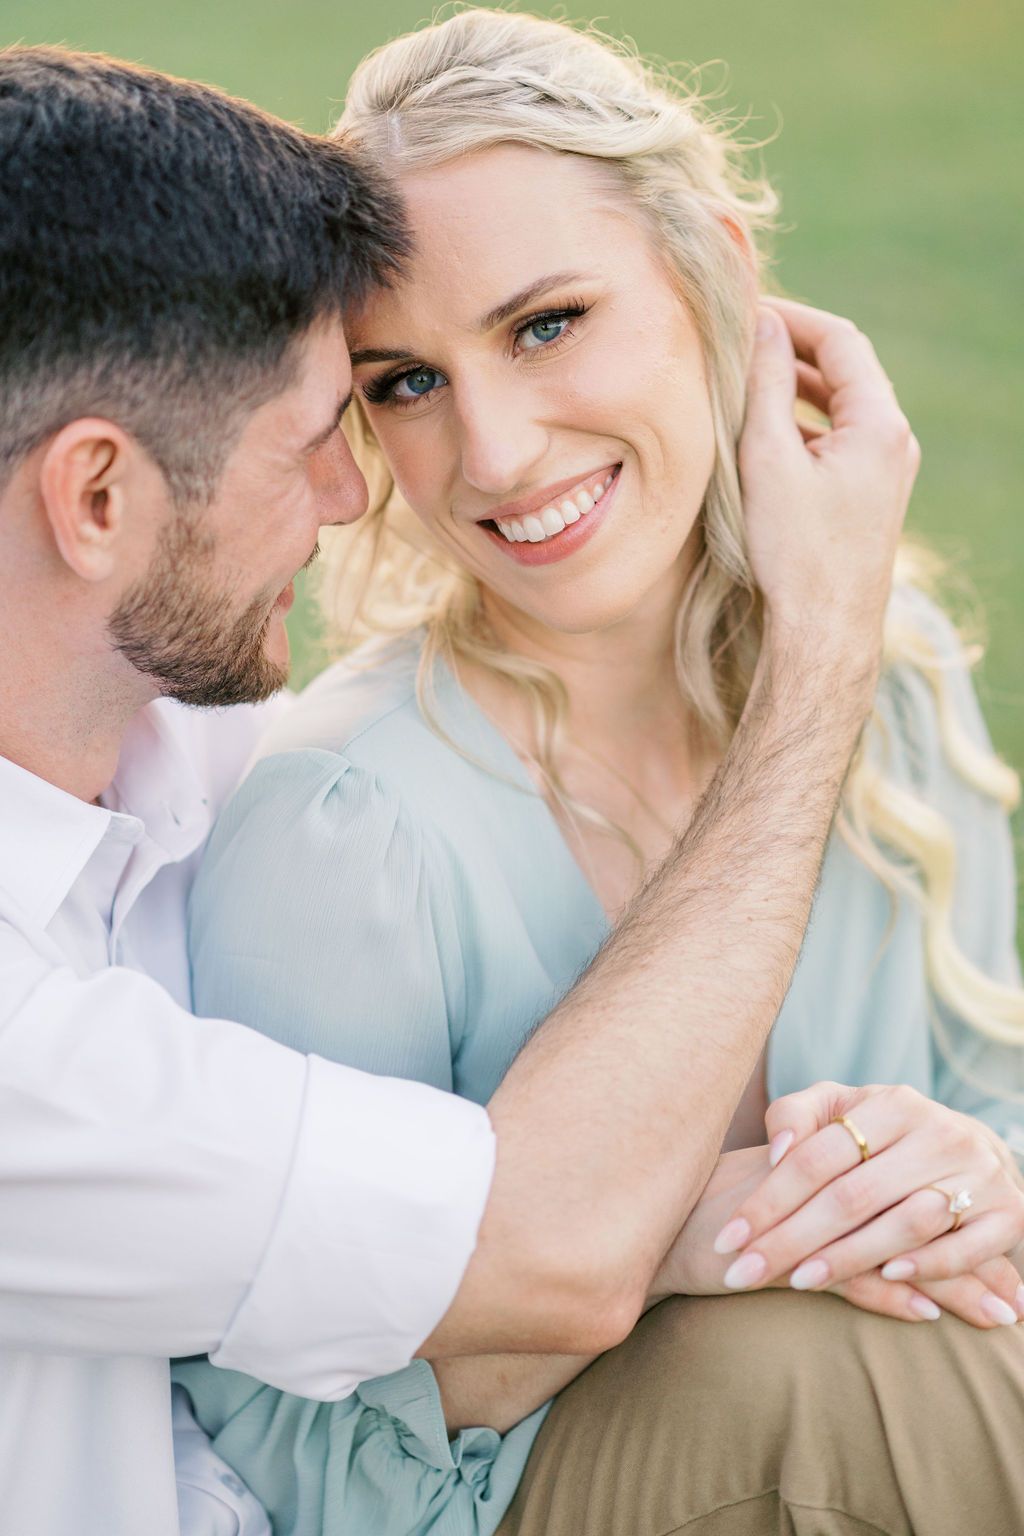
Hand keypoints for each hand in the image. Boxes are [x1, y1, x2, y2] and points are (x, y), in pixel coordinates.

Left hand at [711, 1081, 1023, 1325]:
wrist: (973, 1147)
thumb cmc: (885, 1133)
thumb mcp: (843, 1108)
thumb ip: (798, 1115)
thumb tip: (779, 1151)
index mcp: (893, 1103)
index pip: (818, 1155)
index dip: (769, 1198)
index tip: (728, 1236)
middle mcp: (939, 1133)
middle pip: (852, 1195)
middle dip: (791, 1239)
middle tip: (744, 1271)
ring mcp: (978, 1174)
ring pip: (903, 1223)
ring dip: (847, 1258)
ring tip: (797, 1281)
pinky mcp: (1009, 1214)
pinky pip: (965, 1246)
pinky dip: (927, 1264)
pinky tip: (888, 1276)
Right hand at [739, 298, 918, 670]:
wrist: (824, 631)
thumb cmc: (795, 550)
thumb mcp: (768, 458)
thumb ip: (765, 384)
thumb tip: (762, 325)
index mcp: (879, 424)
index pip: (840, 340)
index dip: (793, 318)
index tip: (748, 311)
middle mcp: (894, 442)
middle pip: (844, 371)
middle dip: (792, 351)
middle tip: (740, 343)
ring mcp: (887, 472)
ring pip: (840, 408)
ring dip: (794, 390)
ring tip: (744, 384)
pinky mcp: (871, 498)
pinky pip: (839, 441)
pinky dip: (804, 426)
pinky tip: (763, 438)